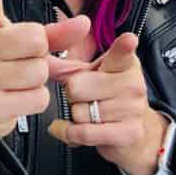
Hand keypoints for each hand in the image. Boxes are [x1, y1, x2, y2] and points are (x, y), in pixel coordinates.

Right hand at [0, 0, 89, 174]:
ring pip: (40, 72)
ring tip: (15, 83)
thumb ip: (52, 34)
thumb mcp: (17, 47)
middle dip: (39, 55)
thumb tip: (84, 23)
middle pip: (36, 41)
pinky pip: (38, 98)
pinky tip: (15, 100)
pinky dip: (34, 101)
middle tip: (20, 63)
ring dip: (37, 81)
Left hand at [48, 32, 167, 174]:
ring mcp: (133, 109)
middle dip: (72, 95)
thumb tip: (42, 60)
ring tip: (88, 113)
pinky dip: (68, 132)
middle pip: (76, 87)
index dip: (124, 46)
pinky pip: (83, 132)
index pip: (122, 53)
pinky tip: (67, 127)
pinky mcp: (129, 133)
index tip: (128, 40)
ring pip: (78, 112)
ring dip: (74, 116)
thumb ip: (67, 64)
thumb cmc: (108, 98)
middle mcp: (132, 84)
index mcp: (124, 63)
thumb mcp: (90, 74)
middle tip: (85, 96)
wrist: (133, 132)